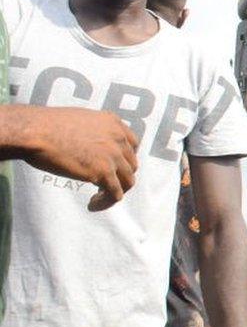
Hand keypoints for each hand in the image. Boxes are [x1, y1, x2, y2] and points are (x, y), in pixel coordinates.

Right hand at [17, 106, 138, 210]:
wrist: (34, 131)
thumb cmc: (46, 126)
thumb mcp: (80, 121)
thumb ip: (94, 133)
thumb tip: (94, 150)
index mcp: (113, 122)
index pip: (132, 145)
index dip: (124, 159)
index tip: (113, 168)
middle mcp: (118, 138)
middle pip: (131, 164)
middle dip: (119, 176)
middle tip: (103, 184)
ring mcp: (113, 155)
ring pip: (127, 181)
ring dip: (114, 191)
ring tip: (97, 197)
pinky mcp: (104, 171)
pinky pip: (115, 194)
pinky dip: (106, 202)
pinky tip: (92, 204)